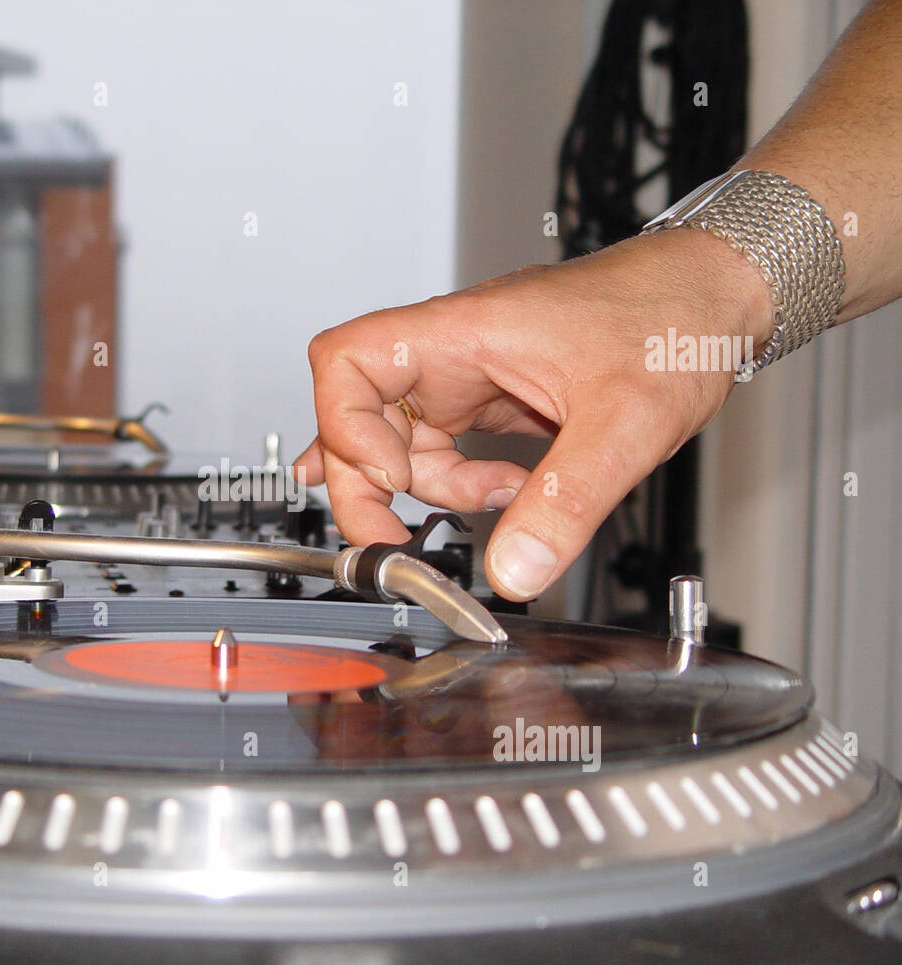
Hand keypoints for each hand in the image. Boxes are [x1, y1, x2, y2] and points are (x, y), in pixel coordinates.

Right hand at [295, 228, 772, 601]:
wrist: (717, 297)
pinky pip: (446, 449)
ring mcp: (470, 375)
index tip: (386, 479)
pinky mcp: (492, 398)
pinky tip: (505, 493)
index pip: (346, 361)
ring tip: (499, 504)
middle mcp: (454, 351)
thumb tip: (515, 570)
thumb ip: (567, 500)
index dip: (345, 425)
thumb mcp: (627, 421)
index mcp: (464, 331)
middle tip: (392, 540)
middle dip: (369, 485)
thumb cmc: (673, 316)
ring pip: (402, 441)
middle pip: (360, 416)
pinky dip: (462, 485)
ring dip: (430, 489)